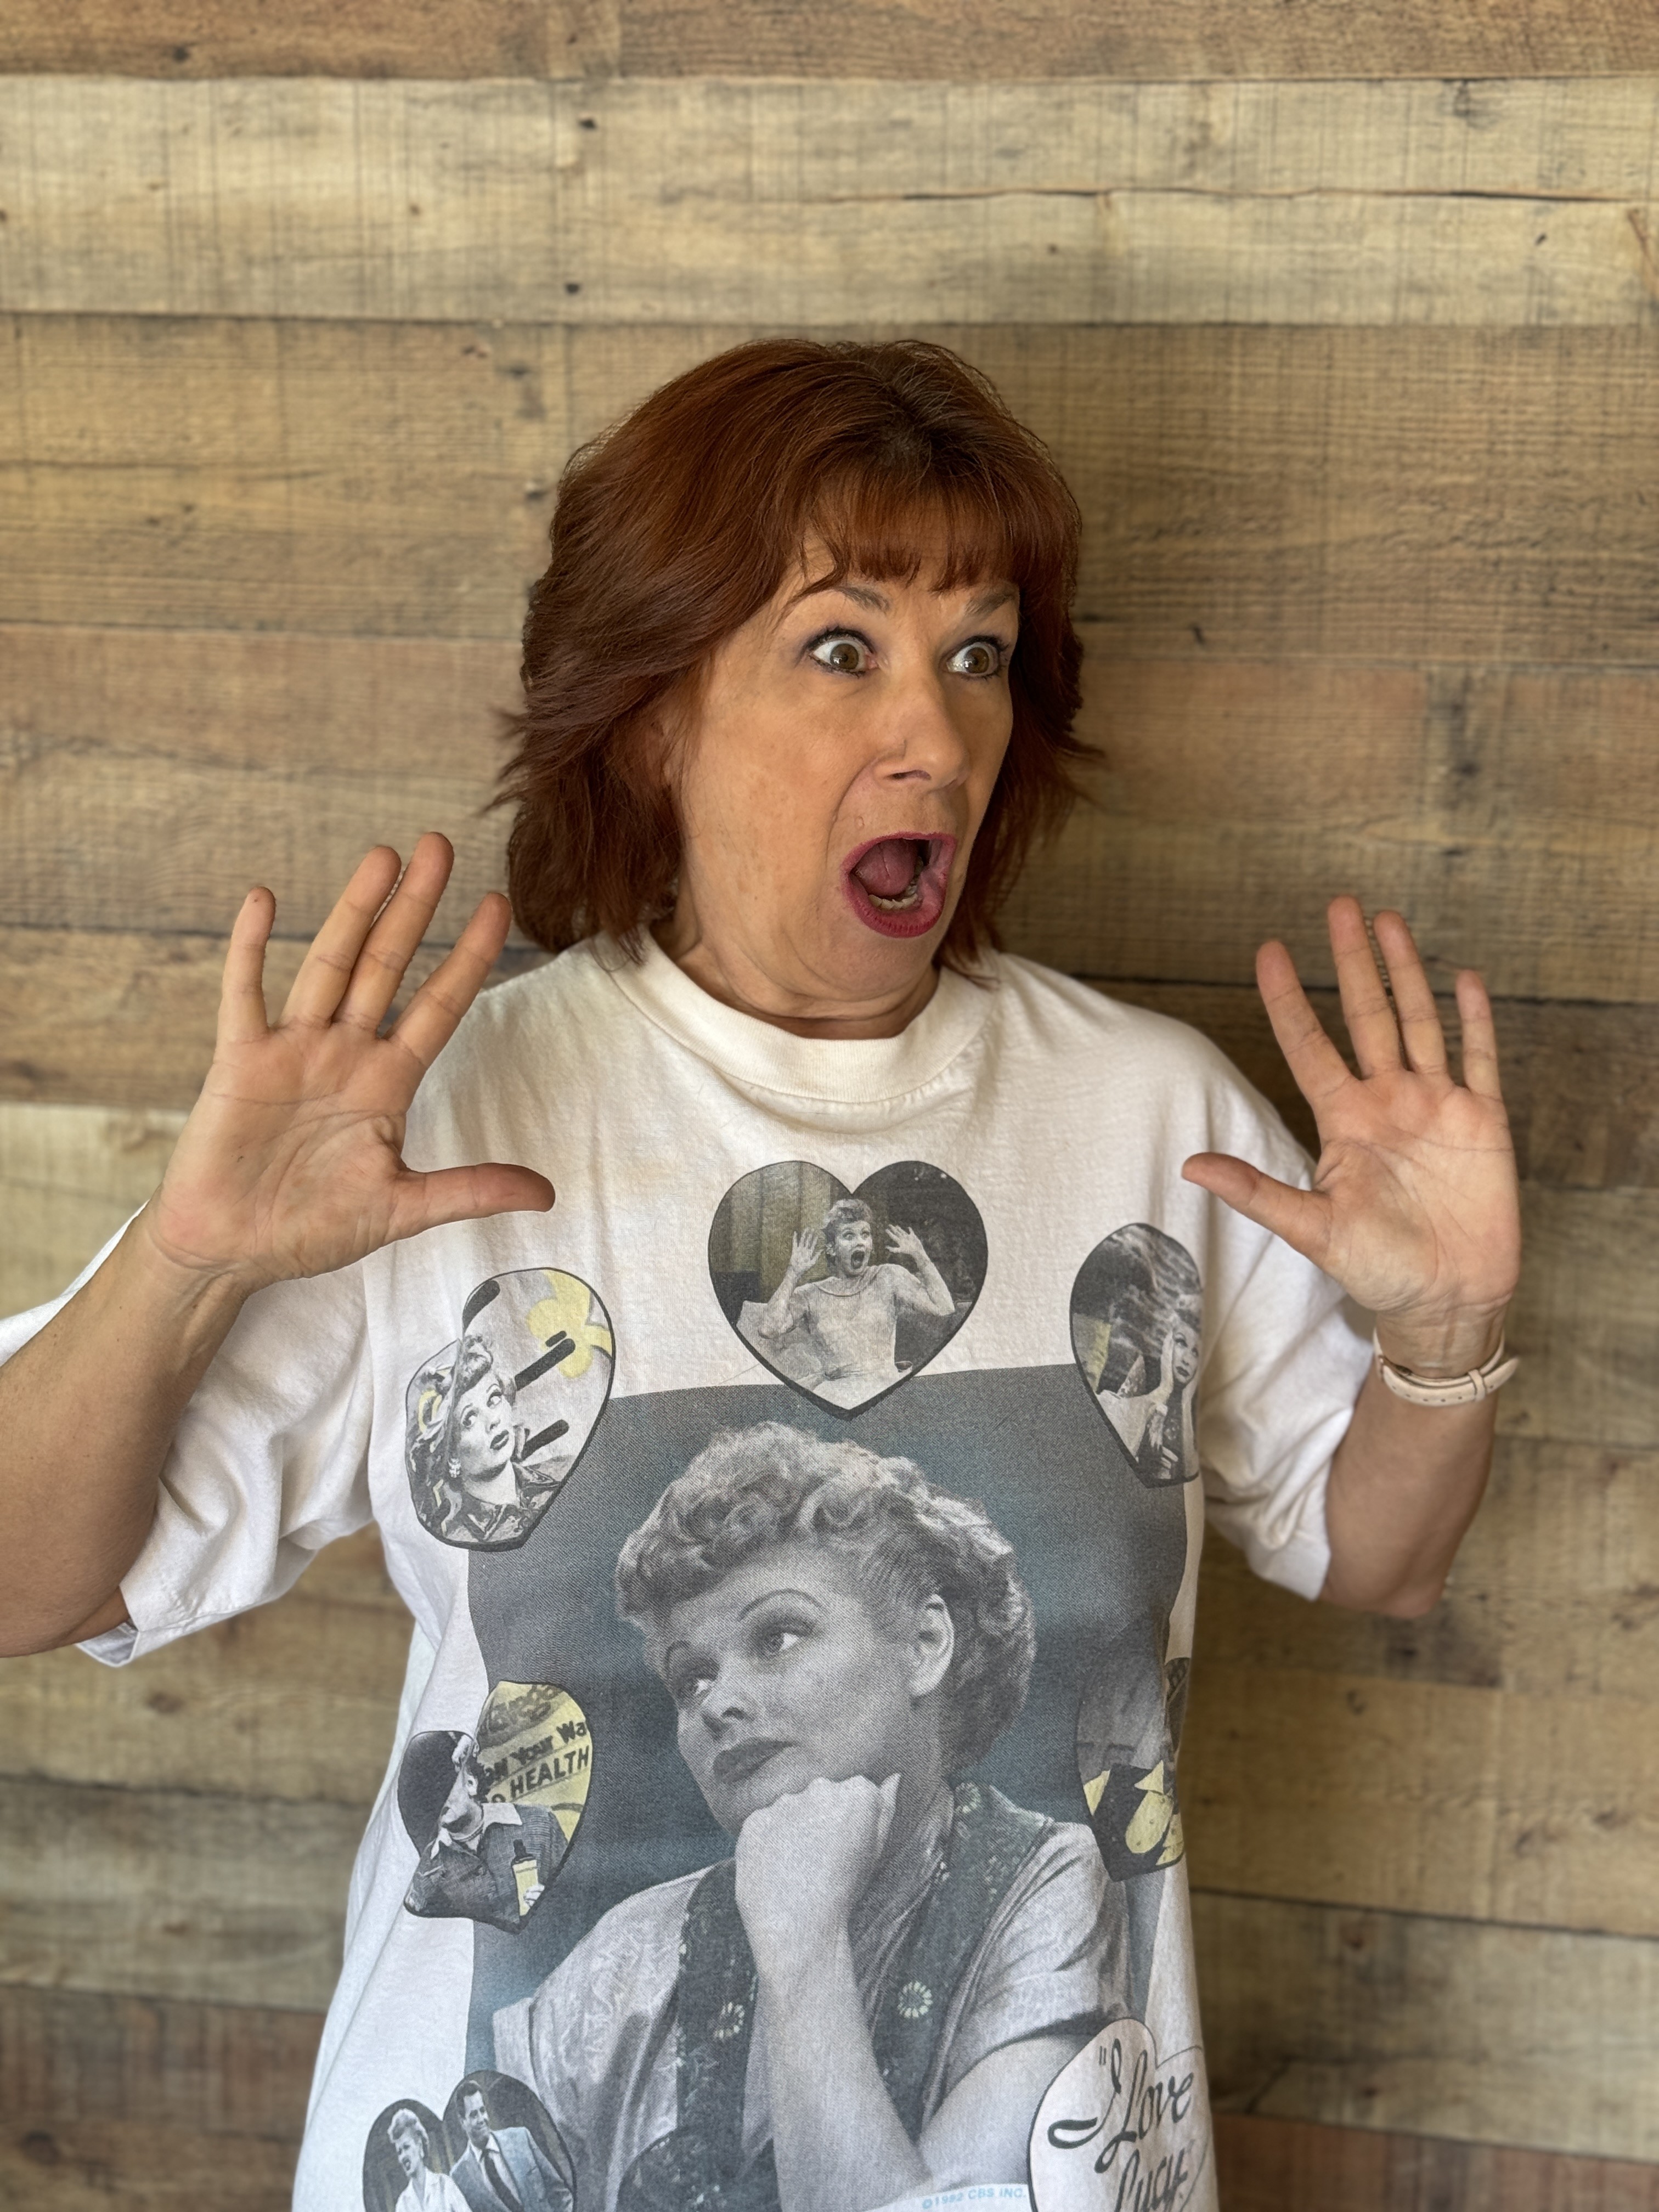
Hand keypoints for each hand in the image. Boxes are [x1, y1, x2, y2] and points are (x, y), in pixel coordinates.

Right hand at [141, 835, 553, 1293]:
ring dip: (354, 912)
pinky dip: (250, 949)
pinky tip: (263, 899)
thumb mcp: (401, 1209)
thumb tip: (546, 1194)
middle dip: (415, 908)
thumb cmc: (310, 1229)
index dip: (468, 957)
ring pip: (329, 966)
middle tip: (439, 844)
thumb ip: (470, 1191)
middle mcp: (344, 1054)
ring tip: (382, 856)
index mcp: (387, 1083)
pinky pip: (244, 995)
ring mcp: (292, 1051)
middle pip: (388, 966)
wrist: (229, 1251)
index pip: (440, 1006)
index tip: (498, 903)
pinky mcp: (239, 1062)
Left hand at [735, 1772, 897, 1981]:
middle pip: (821, 1796)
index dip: (850, 1823)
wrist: (800, 1928)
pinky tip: (775, 1868)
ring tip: (796, 1867)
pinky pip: (763, 1824)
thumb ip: (885, 1808)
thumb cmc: (844, 1893)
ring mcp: (783, 1802)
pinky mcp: (754, 1820)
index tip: (847, 1847)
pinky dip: (768, 1841)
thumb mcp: (876, 1852)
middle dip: (820, 1819)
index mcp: (858, 1792)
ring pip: (790, 1808)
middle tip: (820, 1858)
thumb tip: (893, 1778)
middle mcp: (820, 1788)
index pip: (855, 1793)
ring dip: (793, 1828)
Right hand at [786, 1228, 822, 1279]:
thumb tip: (821, 1250)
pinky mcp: (794, 1249)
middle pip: (808, 1240)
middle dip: (810, 1235)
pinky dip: (795, 1237)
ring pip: (802, 1240)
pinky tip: (795, 1232)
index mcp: (809, 1253)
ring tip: (806, 1229)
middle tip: (812, 1229)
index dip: (815, 1240)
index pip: (813, 1244)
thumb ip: (816, 1255)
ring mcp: (799, 1249)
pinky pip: (795, 1242)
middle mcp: (804, 1250)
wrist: (796, 1270)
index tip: (817, 1235)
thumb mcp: (812, 1262)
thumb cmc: (804, 1268)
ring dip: (804, 1234)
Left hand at [886, 1224, 926, 1264]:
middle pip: (897, 1233)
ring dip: (899, 1229)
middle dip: (893, 1229)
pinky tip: (909, 1228)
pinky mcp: (913, 1237)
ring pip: (902, 1232)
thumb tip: (886, 1248)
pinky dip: (910, 1230)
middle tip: (889, 1225)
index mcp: (899, 1241)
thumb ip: (894, 1249)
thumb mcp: (900, 1250)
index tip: (886, 1229)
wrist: (916, 1251)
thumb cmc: (909, 1251)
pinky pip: (911, 1232)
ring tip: (896, 1226)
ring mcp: (908, 1238)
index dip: (889, 1233)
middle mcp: (903, 1239)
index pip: (893, 1236)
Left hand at [1182, 899, 1520, 1373]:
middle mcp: (1388, 1101)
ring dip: (1407, 972)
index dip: (1289, 998)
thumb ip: (1257, 1191)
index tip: (1268, 950)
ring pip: (1420, 1022)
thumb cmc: (1377, 1269)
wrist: (1446, 1301)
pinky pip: (1480, 1058)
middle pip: (1367, 1016)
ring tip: (1389, 921)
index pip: (1309, 1045)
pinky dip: (1474, 1019)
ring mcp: (1436, 1106)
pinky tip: (1464, 978)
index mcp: (1343, 1120)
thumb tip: (1189, 1166)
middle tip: (1339, 905)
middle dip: (1353, 962)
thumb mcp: (1312, 1229)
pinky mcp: (1483, 1121)